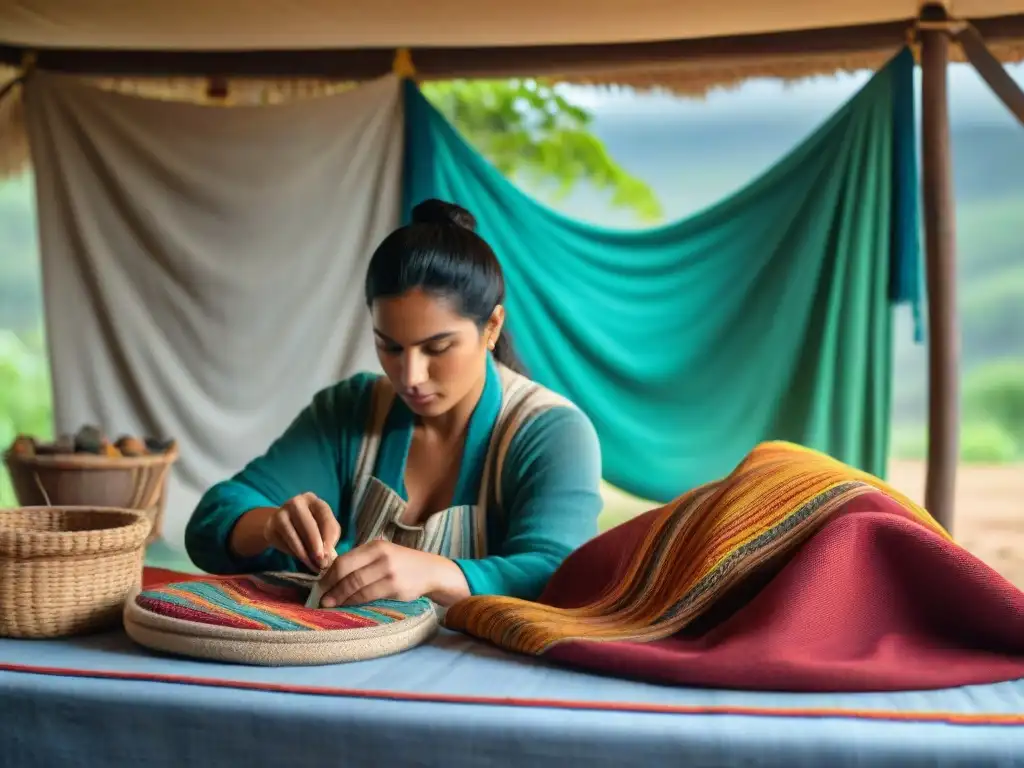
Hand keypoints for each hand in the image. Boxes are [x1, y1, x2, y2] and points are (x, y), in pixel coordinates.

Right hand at [262, 492, 340, 572]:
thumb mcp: (323, 527)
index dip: (328, 534)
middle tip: (321, 561)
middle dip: (316, 544)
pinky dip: (294, 554)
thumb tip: (328, 556)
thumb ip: (329, 537)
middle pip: (308, 524)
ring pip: (293, 536)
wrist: (282, 525)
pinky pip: (284, 543)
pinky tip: (302, 560)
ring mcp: (281, 513)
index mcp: (313, 499)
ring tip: (313, 565)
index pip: (324, 513)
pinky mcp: (270, 526)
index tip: (330, 552)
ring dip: (304, 553)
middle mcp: (296, 503)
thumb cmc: (311, 526)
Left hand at [316, 540, 468, 607]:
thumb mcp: (383, 554)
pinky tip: (348, 606)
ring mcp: (388, 571)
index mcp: (374, 546)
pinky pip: (367, 596)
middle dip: (330, 587)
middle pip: (345, 572)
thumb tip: (331, 576)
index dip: (327, 575)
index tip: (319, 586)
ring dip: (339, 597)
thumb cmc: (402, 564)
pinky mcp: (395, 587)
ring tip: (329, 605)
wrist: (432, 571)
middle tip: (321, 599)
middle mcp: (380, 556)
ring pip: (354, 586)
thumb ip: (362, 561)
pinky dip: (354, 602)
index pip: (343, 560)